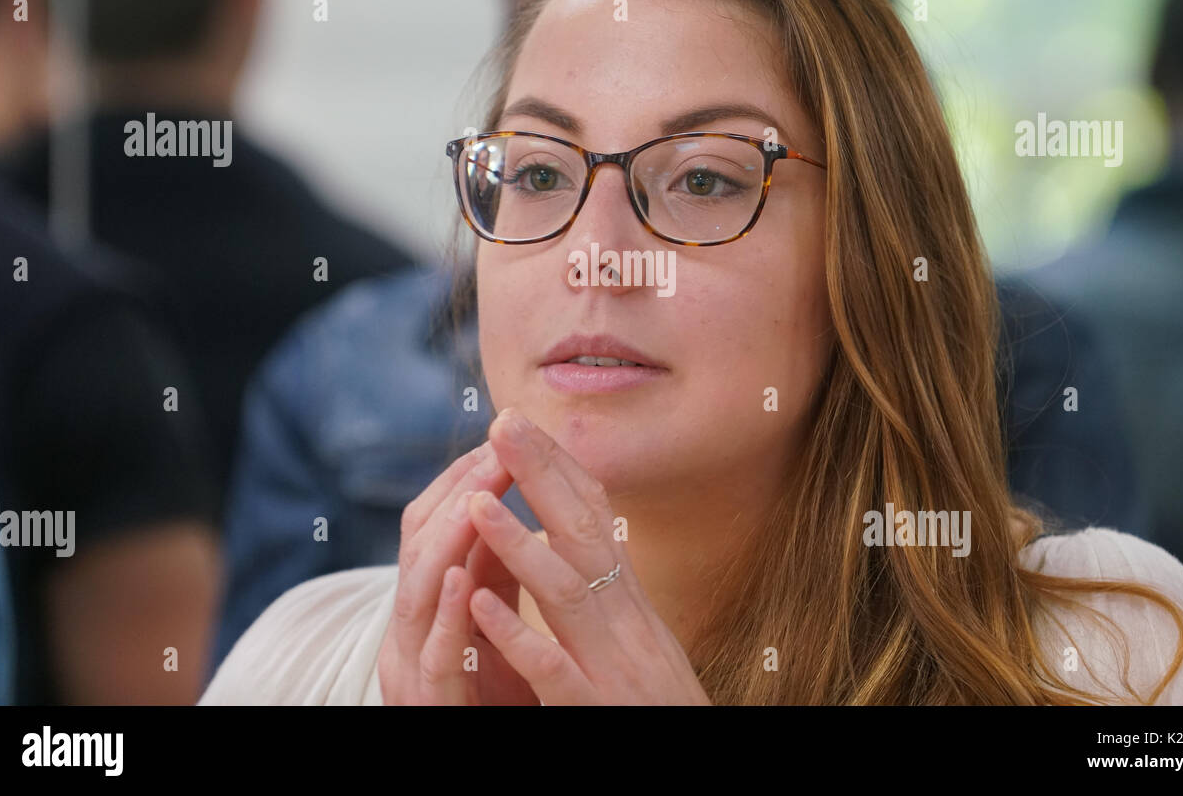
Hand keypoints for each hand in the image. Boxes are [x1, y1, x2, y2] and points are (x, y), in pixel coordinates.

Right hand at [377, 441, 538, 704]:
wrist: (482, 752)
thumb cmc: (493, 693)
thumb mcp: (494, 620)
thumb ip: (495, 568)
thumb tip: (508, 498)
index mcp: (427, 604)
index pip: (432, 523)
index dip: (464, 475)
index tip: (504, 434)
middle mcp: (409, 629)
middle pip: (417, 544)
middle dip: (458, 490)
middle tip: (499, 446)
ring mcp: (412, 668)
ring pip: (416, 591)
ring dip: (449, 539)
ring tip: (482, 492)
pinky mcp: (430, 704)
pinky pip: (435, 659)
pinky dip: (447, 617)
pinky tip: (464, 581)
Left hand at [461, 408, 711, 704]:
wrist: (705, 767)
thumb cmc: (664, 713)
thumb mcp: (642, 646)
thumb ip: (611, 598)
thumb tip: (583, 544)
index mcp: (631, 606)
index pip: (595, 520)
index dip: (560, 467)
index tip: (525, 421)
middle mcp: (628, 624)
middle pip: (582, 535)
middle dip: (541, 474)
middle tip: (503, 420)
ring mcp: (615, 667)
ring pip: (568, 594)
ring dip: (521, 544)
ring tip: (477, 501)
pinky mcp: (599, 713)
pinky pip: (554, 672)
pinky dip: (518, 637)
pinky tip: (482, 607)